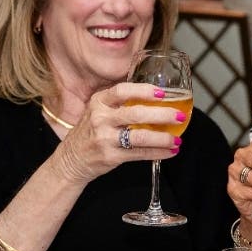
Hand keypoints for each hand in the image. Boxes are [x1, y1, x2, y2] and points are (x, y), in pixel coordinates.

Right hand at [52, 83, 186, 183]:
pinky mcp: (110, 156)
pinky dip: (158, 153)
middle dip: (162, 115)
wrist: (71, 159)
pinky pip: (139, 154)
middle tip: (180, 115)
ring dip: (163, 138)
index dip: (144, 91)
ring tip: (177, 139)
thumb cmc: (91, 131)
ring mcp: (104, 138)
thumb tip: (155, 96)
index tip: (162, 93)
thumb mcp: (97, 110)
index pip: (122, 91)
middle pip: (136, 114)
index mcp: (99, 101)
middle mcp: (100, 118)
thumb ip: (119, 102)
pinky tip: (170, 151)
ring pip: (140, 137)